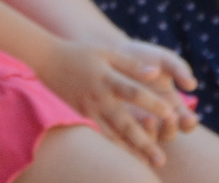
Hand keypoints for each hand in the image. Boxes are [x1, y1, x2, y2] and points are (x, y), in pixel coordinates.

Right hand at [35, 37, 196, 167]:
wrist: (48, 60)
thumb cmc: (82, 54)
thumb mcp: (107, 52)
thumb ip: (131, 64)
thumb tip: (156, 74)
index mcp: (107, 78)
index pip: (133, 93)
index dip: (152, 104)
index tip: (170, 114)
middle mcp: (98, 97)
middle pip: (123, 123)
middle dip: (143, 141)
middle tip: (162, 158)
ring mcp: (88, 109)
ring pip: (110, 135)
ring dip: (129, 151)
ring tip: (147, 164)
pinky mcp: (80, 117)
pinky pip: (98, 136)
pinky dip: (112, 148)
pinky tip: (125, 158)